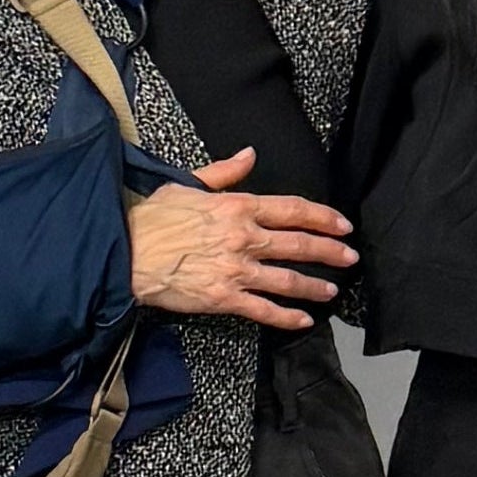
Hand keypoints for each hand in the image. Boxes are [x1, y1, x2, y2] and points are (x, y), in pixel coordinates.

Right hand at [127, 147, 351, 330]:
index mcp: (237, 207)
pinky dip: (287, 317)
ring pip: (287, 279)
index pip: (292, 210)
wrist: (126, 253)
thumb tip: (250, 155)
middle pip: (299, 244)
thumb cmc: (152, 219)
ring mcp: (236, 270)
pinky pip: (264, 310)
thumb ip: (224, 172)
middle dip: (330, 251)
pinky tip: (303, 320)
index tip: (342, 224)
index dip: (322, 217)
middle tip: (349, 256)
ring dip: (314, 285)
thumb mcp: (187, 183)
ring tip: (331, 289)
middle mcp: (243, 238)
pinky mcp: (224, 298)